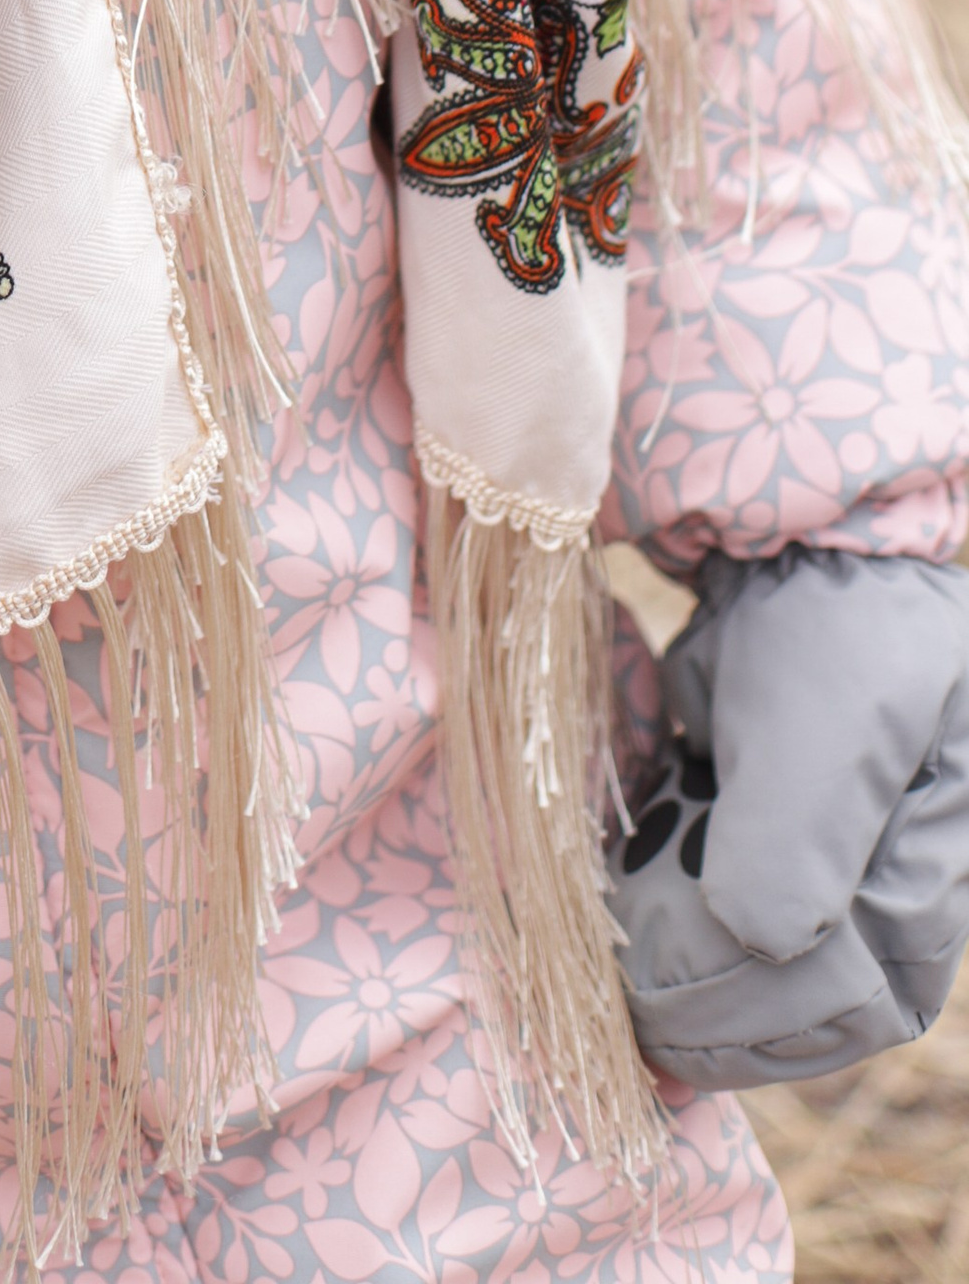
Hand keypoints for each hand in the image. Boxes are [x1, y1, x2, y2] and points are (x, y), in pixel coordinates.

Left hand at [617, 544, 968, 1089]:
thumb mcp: (827, 722)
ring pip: (765, 970)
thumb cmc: (828, 623)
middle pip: (816, 998)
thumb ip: (801, 835)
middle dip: (720, 1017)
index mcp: (935, 864)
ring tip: (620, 1006)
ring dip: (691, 993)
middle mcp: (890, 876)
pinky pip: (722, 914)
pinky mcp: (761, 831)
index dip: (773, 1020)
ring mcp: (826, 857)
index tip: (675, 1009)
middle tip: (632, 1021)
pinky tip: (621, 951)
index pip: (868, 992)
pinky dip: (670, 935)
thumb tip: (763, 943)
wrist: (782, 532)